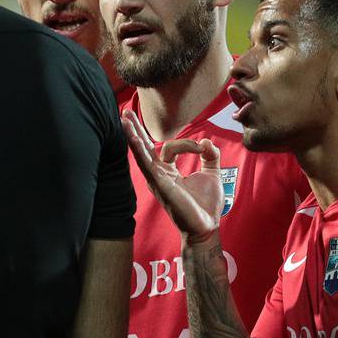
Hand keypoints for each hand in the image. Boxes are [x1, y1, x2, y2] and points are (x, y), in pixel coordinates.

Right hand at [123, 113, 223, 240]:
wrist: (207, 226)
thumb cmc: (206, 205)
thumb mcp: (212, 173)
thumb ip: (210, 156)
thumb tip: (206, 141)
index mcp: (168, 172)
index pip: (170, 147)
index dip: (188, 143)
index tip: (203, 149)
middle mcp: (159, 174)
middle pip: (144, 148)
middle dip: (136, 130)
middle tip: (126, 112)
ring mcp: (157, 179)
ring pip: (142, 153)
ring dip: (133, 134)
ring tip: (124, 118)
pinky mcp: (160, 184)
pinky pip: (147, 164)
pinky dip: (139, 149)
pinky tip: (133, 137)